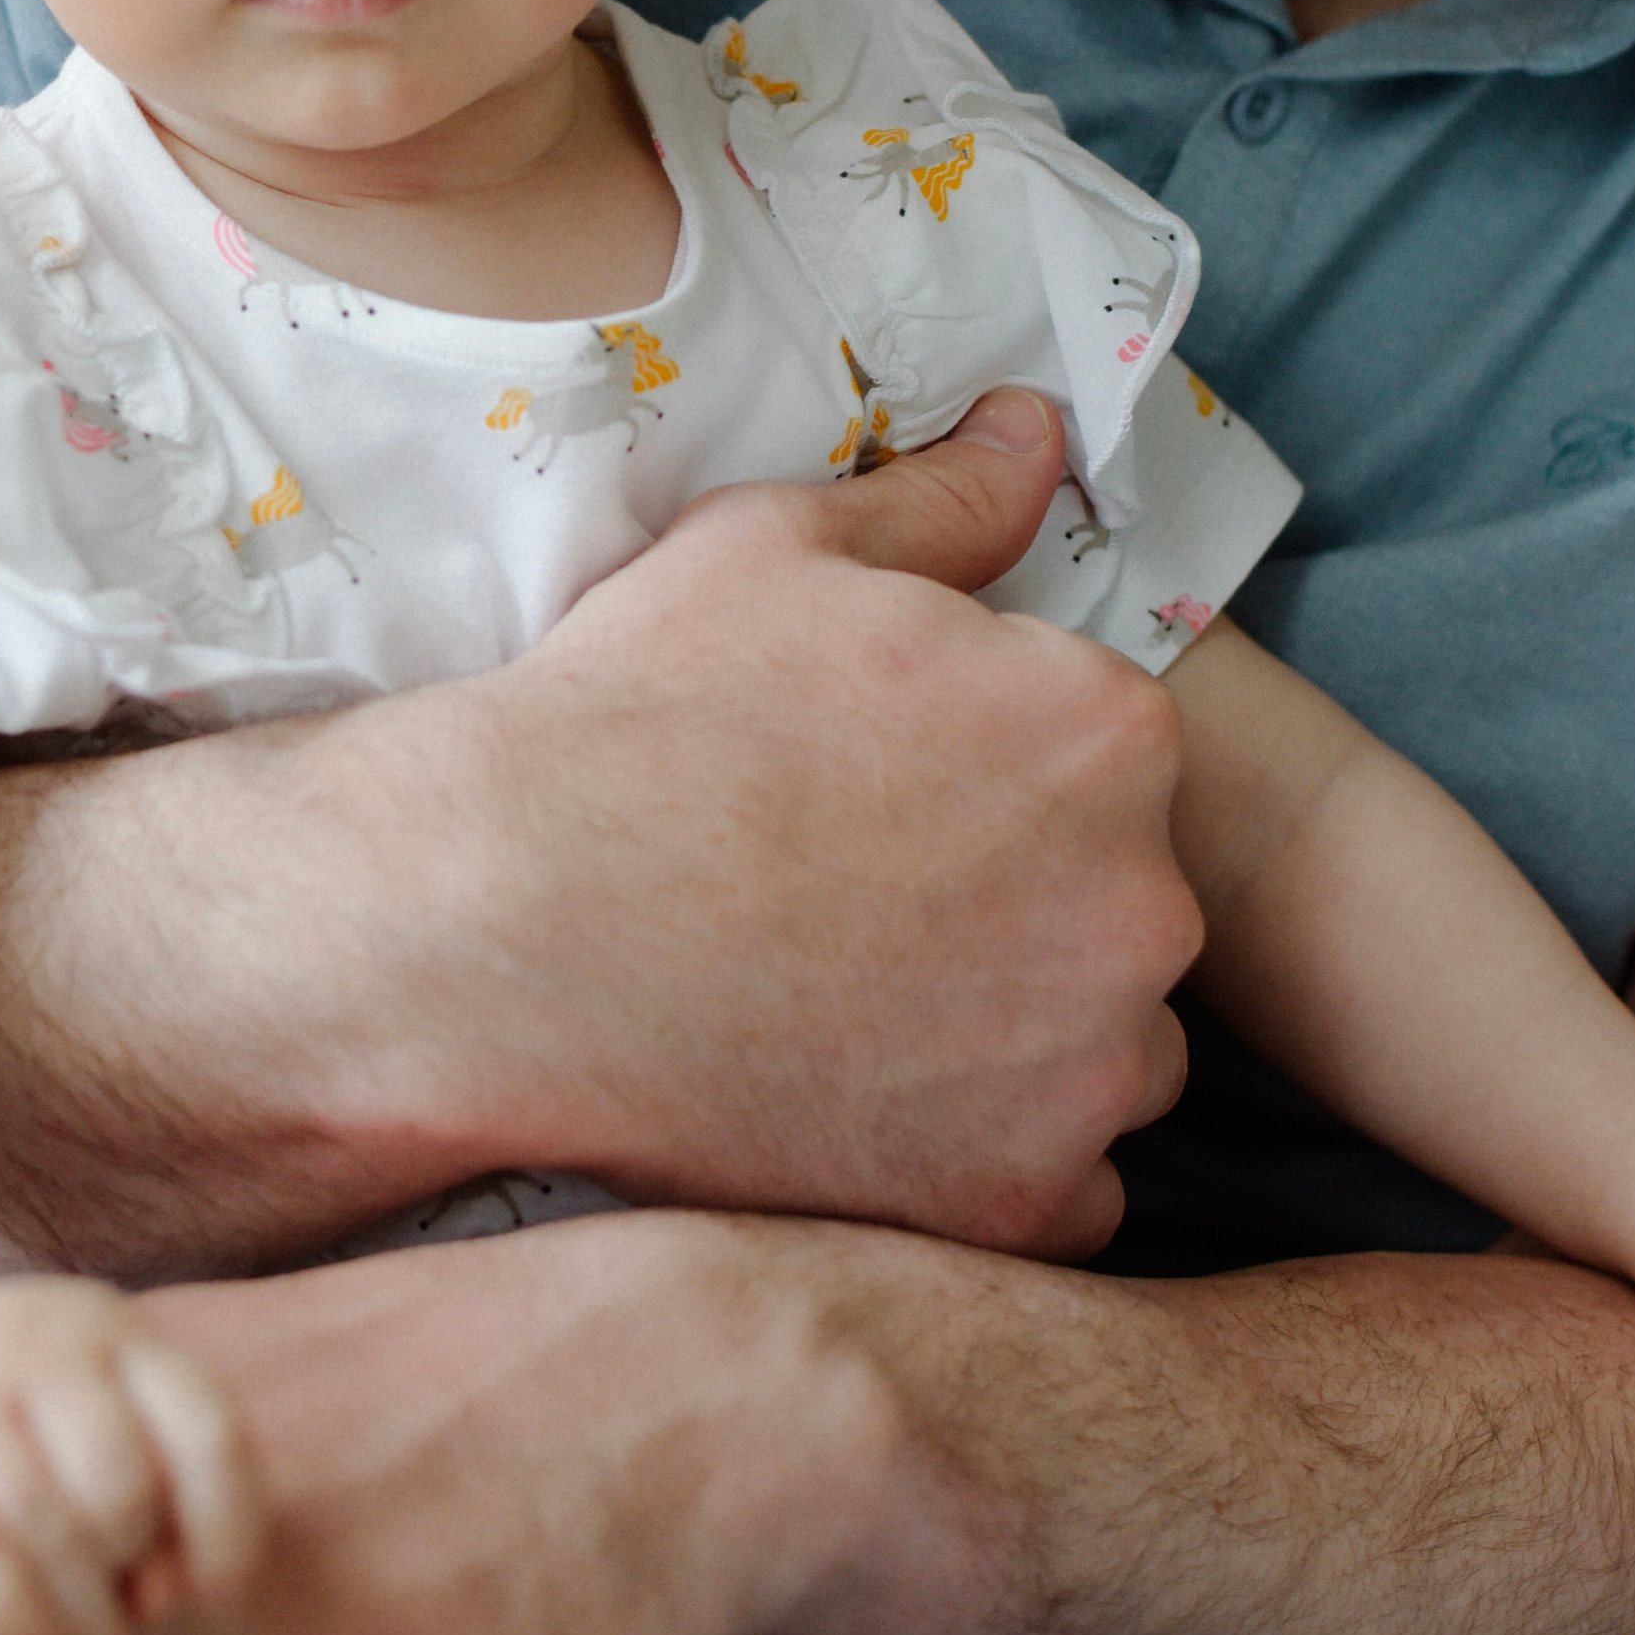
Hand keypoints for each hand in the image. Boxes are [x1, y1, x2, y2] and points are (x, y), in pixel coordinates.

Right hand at [0, 1271, 257, 1634]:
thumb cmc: (1, 1396)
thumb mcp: (89, 1392)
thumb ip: (149, 1465)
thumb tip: (172, 1594)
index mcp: (115, 1326)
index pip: (209, 1429)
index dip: (230, 1528)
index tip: (223, 1597)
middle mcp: (43, 1339)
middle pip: (126, 1488)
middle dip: (141, 1575)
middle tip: (138, 1626)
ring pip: (50, 1531)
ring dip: (85, 1623)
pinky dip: (20, 1628)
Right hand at [262, 389, 1193, 1258]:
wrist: (495, 932)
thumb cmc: (634, 718)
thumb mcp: (778, 549)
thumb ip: (946, 498)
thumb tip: (1039, 429)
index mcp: (1103, 726)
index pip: (1101, 743)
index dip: (985, 759)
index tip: (878, 785)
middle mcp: (1139, 900)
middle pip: (1115, 895)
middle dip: (1016, 896)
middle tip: (848, 899)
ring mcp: (1089, 1069)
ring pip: (1097, 1043)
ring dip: (1015, 1033)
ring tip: (845, 1008)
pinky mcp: (1022, 1205)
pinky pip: (1050, 1182)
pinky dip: (975, 1157)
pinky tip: (848, 1105)